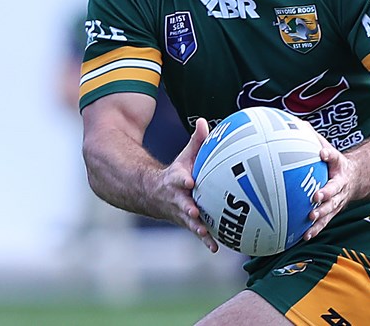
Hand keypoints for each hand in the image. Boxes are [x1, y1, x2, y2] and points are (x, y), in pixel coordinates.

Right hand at [159, 118, 218, 252]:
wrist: (153, 194)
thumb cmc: (178, 173)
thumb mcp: (184, 156)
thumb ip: (196, 141)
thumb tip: (204, 121)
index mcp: (176, 180)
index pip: (178, 179)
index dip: (183, 180)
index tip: (189, 182)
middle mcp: (176, 198)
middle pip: (182, 203)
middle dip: (187, 208)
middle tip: (195, 213)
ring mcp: (180, 212)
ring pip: (188, 222)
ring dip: (197, 228)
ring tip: (206, 235)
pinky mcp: (186, 223)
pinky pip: (197, 232)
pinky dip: (205, 240)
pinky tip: (216, 248)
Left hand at [304, 139, 355, 241]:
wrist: (355, 179)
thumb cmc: (335, 163)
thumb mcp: (330, 149)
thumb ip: (317, 140)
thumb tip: (299, 124)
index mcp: (339, 167)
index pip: (334, 158)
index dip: (329, 155)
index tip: (322, 154)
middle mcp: (341, 186)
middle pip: (334, 190)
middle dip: (325, 194)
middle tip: (315, 197)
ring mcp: (338, 200)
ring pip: (330, 210)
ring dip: (321, 216)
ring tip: (310, 220)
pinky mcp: (332, 212)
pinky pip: (324, 222)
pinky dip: (315, 230)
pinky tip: (303, 237)